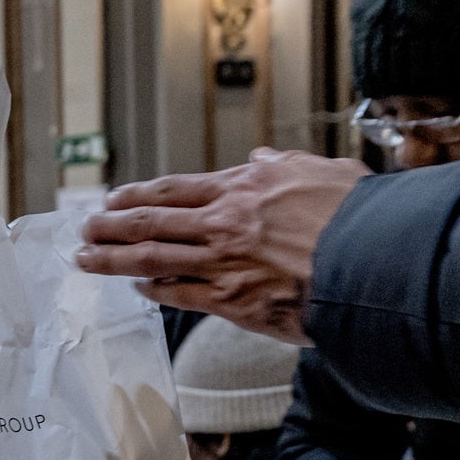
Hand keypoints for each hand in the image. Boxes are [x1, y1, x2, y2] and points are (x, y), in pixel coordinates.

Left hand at [75, 149, 368, 344]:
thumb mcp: (323, 172)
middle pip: (149, 222)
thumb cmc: (358, 218)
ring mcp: (223, 263)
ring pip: (151, 258)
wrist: (375, 263)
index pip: (174, 189)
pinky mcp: (231, 301)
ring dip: (112, 259)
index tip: (113, 199)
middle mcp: (225, 222)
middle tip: (84, 229)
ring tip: (85, 259)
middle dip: (109, 226)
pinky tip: (137, 289)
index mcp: (244, 187)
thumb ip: (286, 165)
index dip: (136, 195)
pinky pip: (179, 295)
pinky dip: (154, 291)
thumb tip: (263, 157)